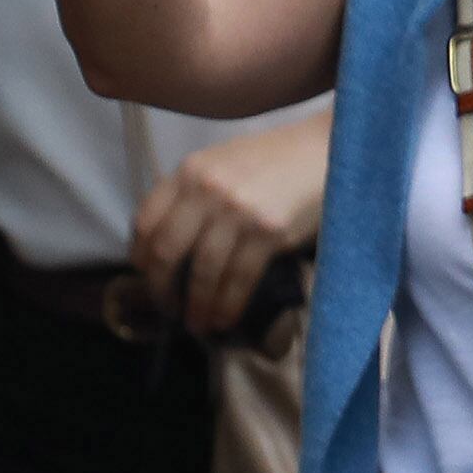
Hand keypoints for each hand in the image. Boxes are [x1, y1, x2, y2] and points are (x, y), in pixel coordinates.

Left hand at [132, 113, 325, 335]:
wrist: (331, 148)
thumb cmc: (279, 158)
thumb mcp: (226, 162)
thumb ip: (196, 192)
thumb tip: (172, 244)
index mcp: (192, 170)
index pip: (145, 221)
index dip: (140, 257)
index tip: (148, 277)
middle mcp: (208, 189)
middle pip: (165, 251)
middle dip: (161, 289)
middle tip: (169, 308)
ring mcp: (238, 211)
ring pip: (202, 272)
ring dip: (196, 306)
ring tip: (198, 324)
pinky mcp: (268, 231)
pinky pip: (237, 279)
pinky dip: (227, 305)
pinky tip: (224, 318)